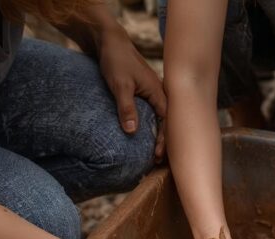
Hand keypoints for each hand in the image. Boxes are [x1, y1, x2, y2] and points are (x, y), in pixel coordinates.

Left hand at [96, 28, 166, 160]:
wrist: (109, 41)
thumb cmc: (116, 60)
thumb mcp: (120, 85)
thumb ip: (126, 108)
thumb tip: (132, 132)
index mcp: (158, 93)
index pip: (165, 123)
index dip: (162, 142)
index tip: (155, 157)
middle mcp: (158, 94)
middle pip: (165, 123)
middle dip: (162, 142)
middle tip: (156, 161)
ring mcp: (150, 92)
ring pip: (158, 118)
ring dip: (155, 134)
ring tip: (150, 151)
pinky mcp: (141, 91)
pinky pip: (149, 112)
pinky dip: (148, 124)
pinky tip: (141, 132)